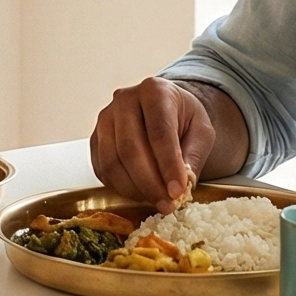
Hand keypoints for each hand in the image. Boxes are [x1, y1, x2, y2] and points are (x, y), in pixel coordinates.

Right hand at [91, 77, 218, 209]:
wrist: (163, 109)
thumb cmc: (183, 118)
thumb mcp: (201, 131)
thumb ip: (193, 155)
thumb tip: (183, 183)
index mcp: (154, 90)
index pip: (159, 132)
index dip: (168, 165)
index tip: (178, 191)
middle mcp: (124, 100)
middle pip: (131, 148)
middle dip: (150, 183)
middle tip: (167, 204)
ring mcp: (105, 119)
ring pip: (112, 161)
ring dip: (134, 189)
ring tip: (156, 202)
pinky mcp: (95, 139)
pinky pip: (102, 169)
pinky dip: (121, 188)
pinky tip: (140, 194)